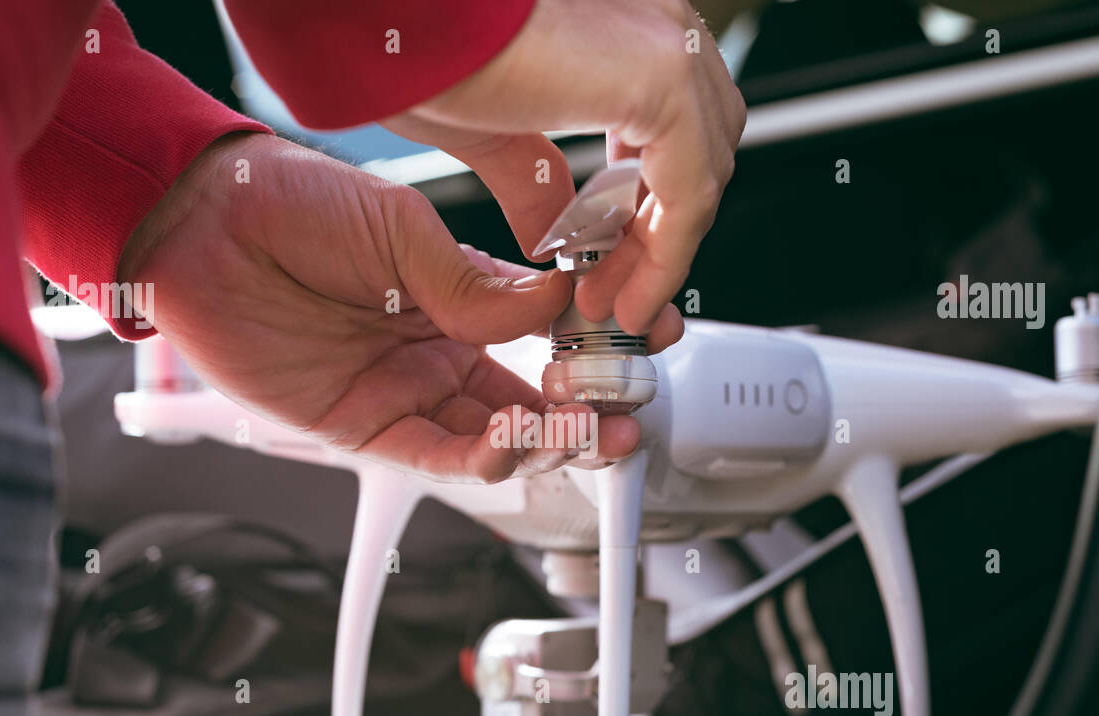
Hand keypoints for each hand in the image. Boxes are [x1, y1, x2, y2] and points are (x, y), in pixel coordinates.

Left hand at [118, 133, 652, 482]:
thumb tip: (551, 306)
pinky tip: (517, 442)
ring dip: (547, 444)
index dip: (595, 349)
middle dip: (586, 416)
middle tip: (628, 416)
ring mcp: (405, 394)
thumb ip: (476, 284)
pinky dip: (483, 457)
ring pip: (494, 440)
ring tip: (588, 431)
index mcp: (459, 299)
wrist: (204, 229)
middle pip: (531, 403)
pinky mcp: (365, 429)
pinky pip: (437, 456)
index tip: (645, 342)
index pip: (546, 337)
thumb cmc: (294, 206)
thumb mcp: (402, 231)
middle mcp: (439, 353)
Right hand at [384, 0, 745, 335]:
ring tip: (616, 304)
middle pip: (699, 156)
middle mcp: (657, 24)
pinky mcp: (664, 75)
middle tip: (615, 293)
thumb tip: (552, 233)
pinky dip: (666, 256)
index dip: (646, 214)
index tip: (614, 272)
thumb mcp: (496, 130)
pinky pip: (691, 192)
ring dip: (659, 254)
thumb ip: (536, 181)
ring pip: (703, 177)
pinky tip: (628, 295)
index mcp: (625, 29)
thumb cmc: (426, 44)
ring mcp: (667, 42)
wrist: (396, 20)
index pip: (674, 135)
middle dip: (656, 236)